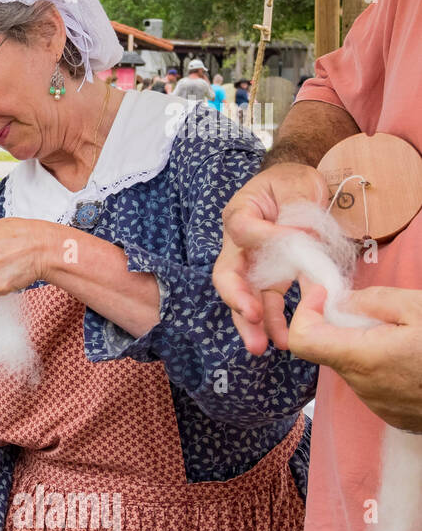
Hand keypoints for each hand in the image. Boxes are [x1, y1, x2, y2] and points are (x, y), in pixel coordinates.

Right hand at [212, 162, 329, 354]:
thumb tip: (303, 237)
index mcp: (240, 214)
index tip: (299, 238)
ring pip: (244, 297)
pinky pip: (267, 303)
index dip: (267, 237)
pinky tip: (282, 340)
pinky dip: (273, 323)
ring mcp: (252, 265)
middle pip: (227, 275)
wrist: (297, 190)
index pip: (243, 229)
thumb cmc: (292, 183)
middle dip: (237, 299)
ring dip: (251, 323)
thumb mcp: (297, 184)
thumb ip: (296, 207)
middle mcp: (239, 244)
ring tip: (260, 347)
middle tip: (251, 316)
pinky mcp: (269, 279)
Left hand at [288, 282, 421, 432]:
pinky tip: (413, 357)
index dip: (304, 311)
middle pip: (329, 350)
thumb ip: (372, 300)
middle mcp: (364, 387)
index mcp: (364, 358)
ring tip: (404, 334)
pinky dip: (382, 364)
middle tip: (372, 308)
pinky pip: (374, 383)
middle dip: (340, 324)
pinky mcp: (395, 415)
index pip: (302, 339)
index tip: (323, 293)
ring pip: (353, 366)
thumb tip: (339, 301)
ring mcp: (379, 405)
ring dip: (365, 345)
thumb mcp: (419, 308)